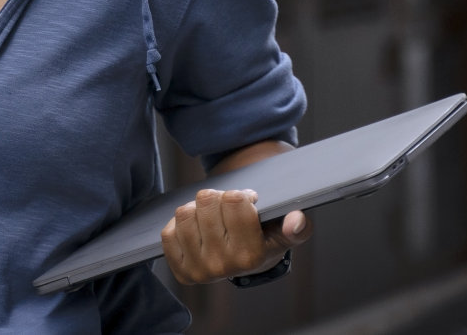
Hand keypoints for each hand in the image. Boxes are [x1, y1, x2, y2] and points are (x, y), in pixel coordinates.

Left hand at [159, 189, 311, 284]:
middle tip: (227, 208)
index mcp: (251, 256)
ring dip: (197, 208)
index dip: (241, 194)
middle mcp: (223, 266)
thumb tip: (296, 220)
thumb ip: (298, 226)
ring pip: (184, 213)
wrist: (245, 264)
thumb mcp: (285, 232)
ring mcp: (199, 270)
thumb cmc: (264, 239)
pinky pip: (168, 232)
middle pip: (206, 201)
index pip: (234, 200)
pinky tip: (197, 229)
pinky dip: (180, 224)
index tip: (248, 203)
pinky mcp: (181, 271)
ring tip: (212, 217)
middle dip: (218, 197)